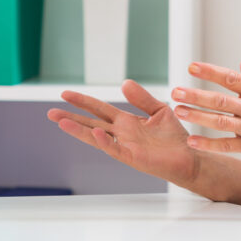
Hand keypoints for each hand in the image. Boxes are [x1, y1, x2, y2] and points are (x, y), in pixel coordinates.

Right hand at [47, 80, 200, 187]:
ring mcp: (125, 146)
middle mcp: (121, 134)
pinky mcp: (133, 158)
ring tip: (61, 123)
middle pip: (91, 123)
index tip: (64, 94)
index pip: (99, 109)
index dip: (82, 102)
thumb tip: (123, 82)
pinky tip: (95, 133)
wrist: (190, 157)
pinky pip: (115, 149)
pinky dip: (104, 142)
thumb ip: (141, 98)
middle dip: (71, 118)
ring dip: (79, 130)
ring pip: (96, 137)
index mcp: (126, 122)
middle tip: (50, 113)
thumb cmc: (175, 138)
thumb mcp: (159, 110)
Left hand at [171, 60, 240, 169]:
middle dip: (196, 94)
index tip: (192, 67)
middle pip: (220, 100)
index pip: (231, 79)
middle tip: (176, 90)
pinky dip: (209, 144)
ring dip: (197, 116)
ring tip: (178, 110)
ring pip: (220, 121)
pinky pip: (227, 146)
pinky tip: (192, 141)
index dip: (210, 72)